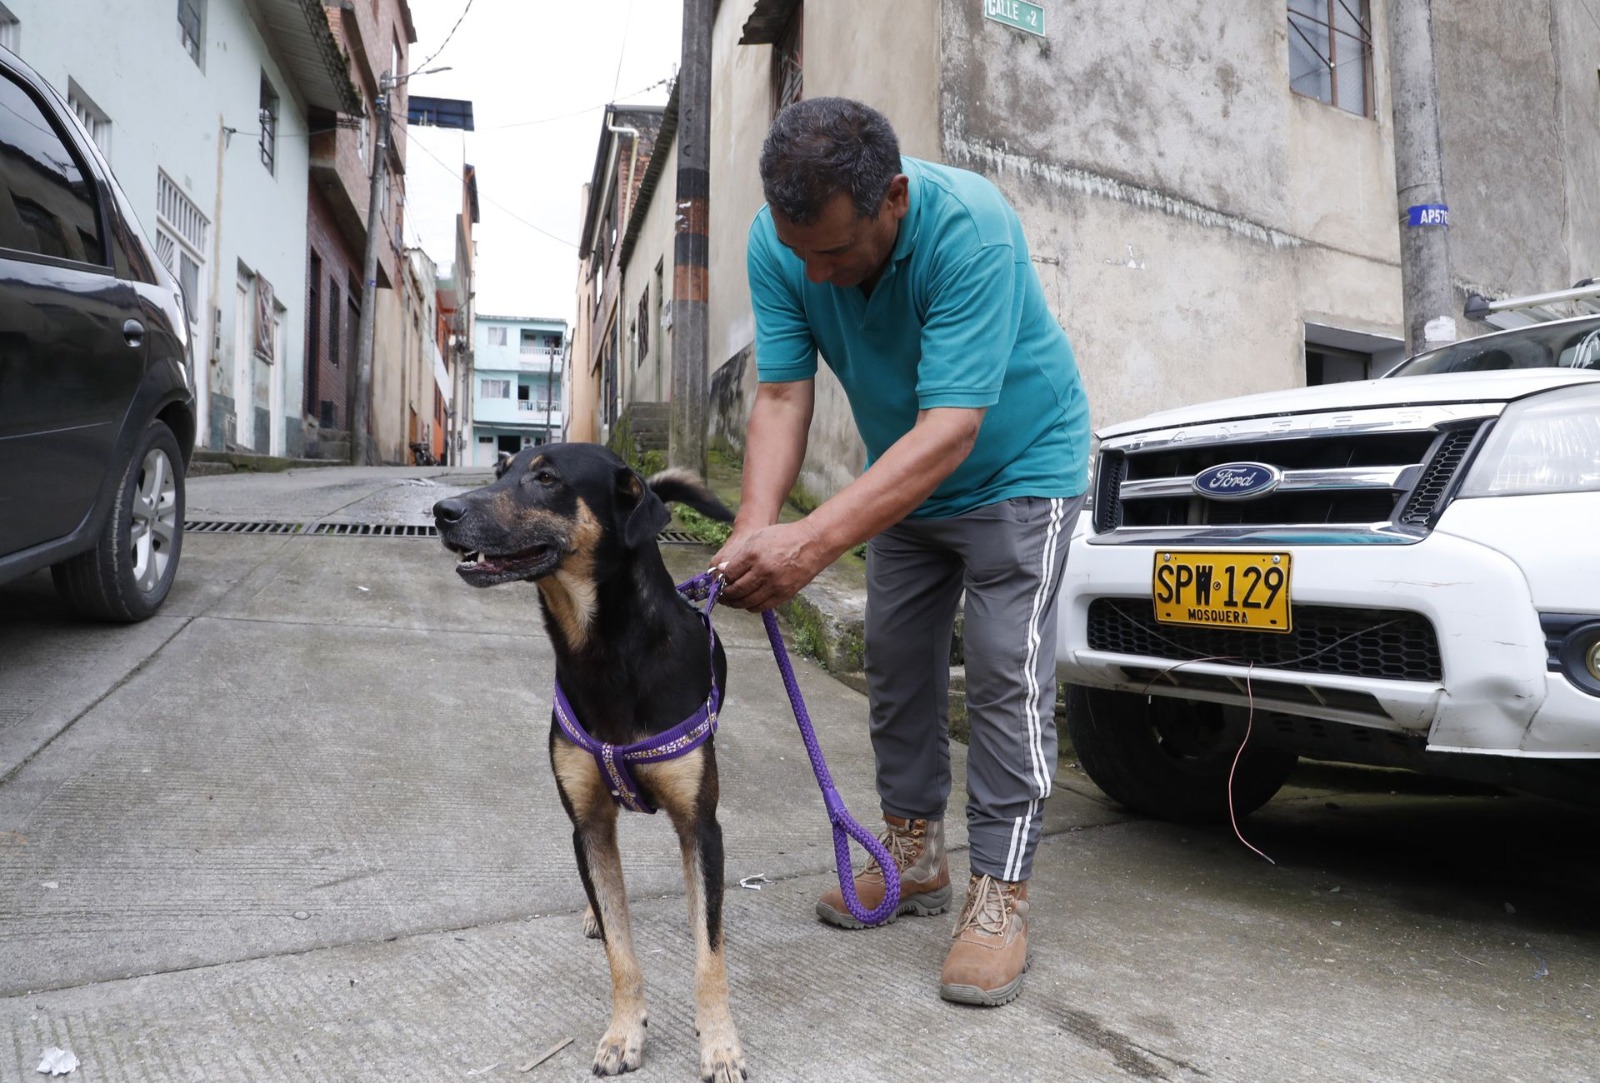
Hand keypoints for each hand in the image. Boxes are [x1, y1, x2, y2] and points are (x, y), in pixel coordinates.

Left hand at [712, 520, 828, 611]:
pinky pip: (762, 606)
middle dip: (726, 594)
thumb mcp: (758, 538)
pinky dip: (751, 606)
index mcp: (754, 555)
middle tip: (722, 594)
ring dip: (736, 603)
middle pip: (737, 590)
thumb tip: (724, 570)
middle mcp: (763, 571)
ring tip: (732, 600)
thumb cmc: (784, 537)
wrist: (812, 543)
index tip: (721, 580)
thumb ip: (740, 555)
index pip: (730, 574)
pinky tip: (747, 602)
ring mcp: (775, 584)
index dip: (722, 579)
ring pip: (747, 601)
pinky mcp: (784, 594)